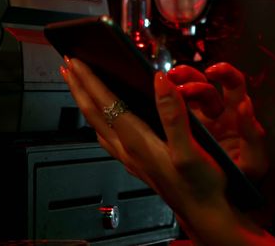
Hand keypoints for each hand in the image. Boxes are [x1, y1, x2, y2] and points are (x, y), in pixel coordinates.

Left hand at [61, 57, 274, 245]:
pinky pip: (108, 137)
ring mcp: (132, 159)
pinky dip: (100, 120)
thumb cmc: (201, 186)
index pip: (106, 104)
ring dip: (86, 103)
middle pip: (94, 114)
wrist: (207, 214)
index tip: (77, 60)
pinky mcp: (139, 164)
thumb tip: (160, 80)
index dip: (89, 80)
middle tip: (67, 66)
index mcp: (138, 141)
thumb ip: (174, 113)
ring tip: (80, 87)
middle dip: (79, 87)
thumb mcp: (190, 149)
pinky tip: (104, 120)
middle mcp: (130, 150)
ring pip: (98, 125)